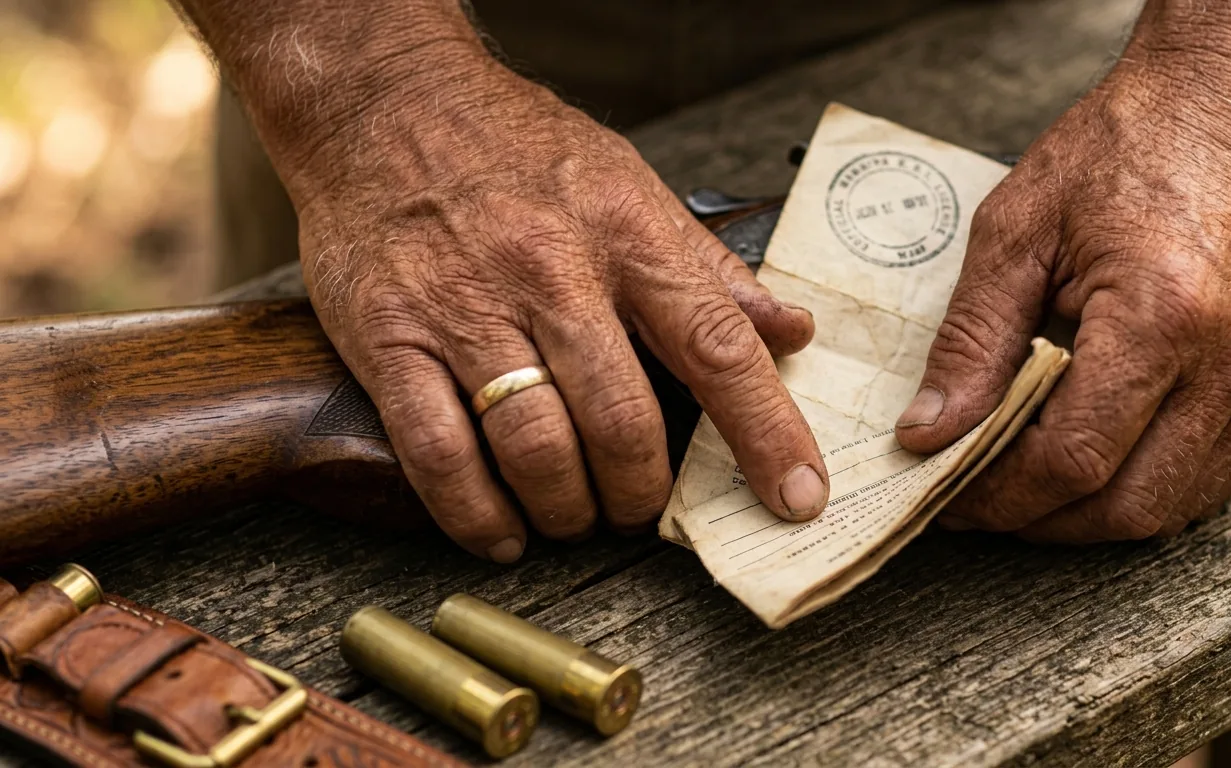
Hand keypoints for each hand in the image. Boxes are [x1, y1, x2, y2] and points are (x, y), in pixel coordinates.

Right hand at [282, 59, 827, 560]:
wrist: (378, 98)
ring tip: (574, 515)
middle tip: (639, 507)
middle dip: (642, 492)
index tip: (797, 496)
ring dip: (567, 509)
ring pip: (535, 449)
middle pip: (622, 421)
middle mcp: (550, 272)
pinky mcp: (388, 337)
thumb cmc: (513, 145)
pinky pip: (439, 454)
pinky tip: (500, 532)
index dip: (766, 432)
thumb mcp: (628, 181)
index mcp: (625, 235)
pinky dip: (476, 515)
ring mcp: (464, 308)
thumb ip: (707, 270)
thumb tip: (790, 330)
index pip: (716, 348)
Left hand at [895, 57, 1230, 541]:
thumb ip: (971, 341)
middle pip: (1125, 507)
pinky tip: (1091, 459)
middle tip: (977, 496)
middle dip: (1037, 520)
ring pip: (1171, 508)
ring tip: (1024, 480)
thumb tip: (929, 432)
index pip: (1071, 459)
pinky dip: (1141, 488)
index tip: (946, 490)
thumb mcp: (1018, 230)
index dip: (998, 493)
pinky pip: (1209, 479)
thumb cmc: (1124, 149)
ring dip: (1088, 514)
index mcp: (1162, 315)